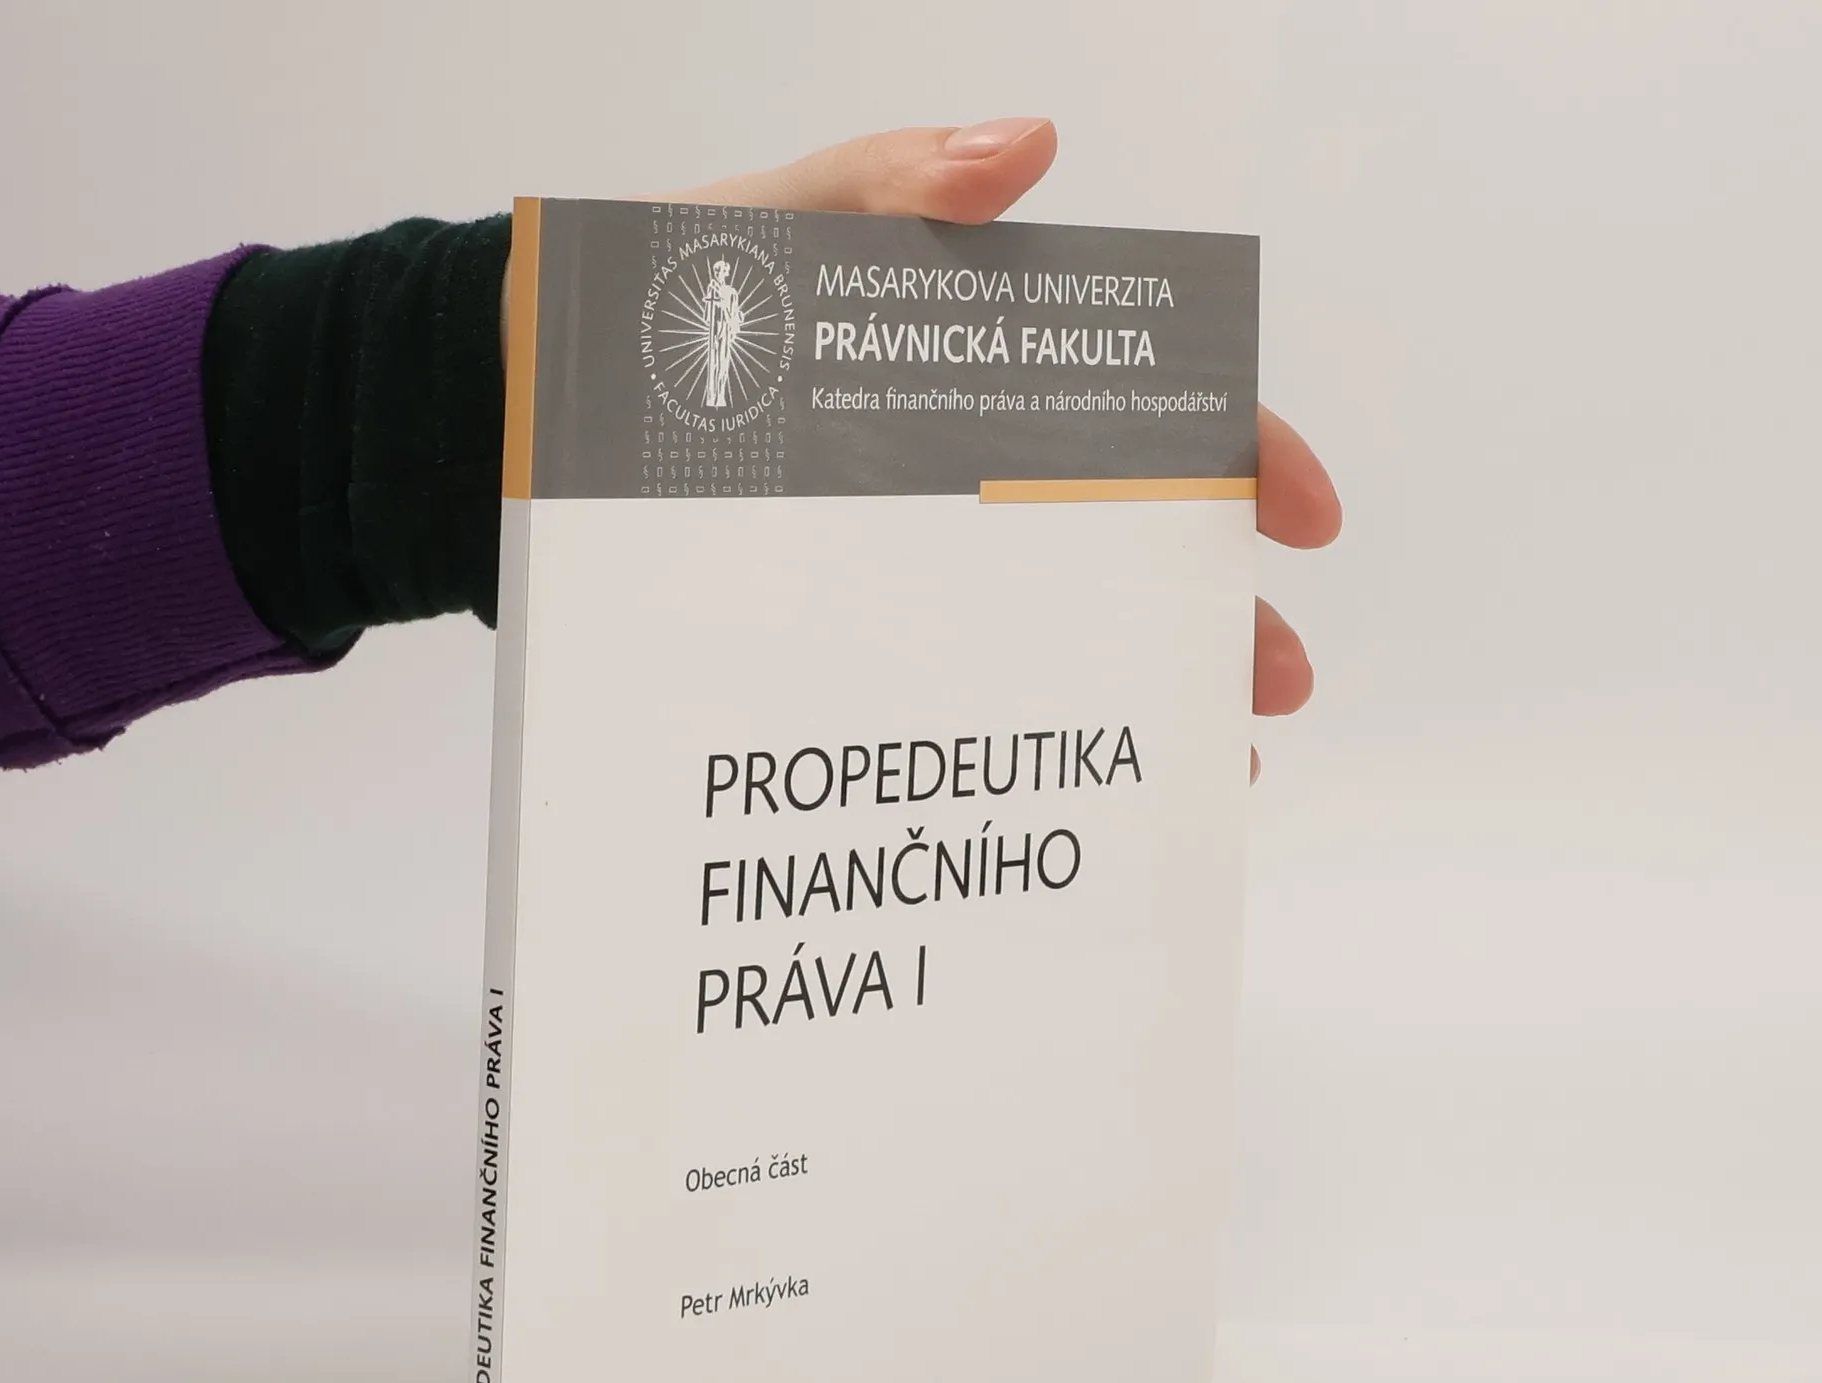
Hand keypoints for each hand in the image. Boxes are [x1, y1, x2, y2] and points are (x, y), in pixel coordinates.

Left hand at [691, 120, 1341, 783]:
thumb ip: (887, 188)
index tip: (1303, 517)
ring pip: (1059, 629)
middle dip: (1216, 610)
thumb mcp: (774, 227)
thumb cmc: (664, 305)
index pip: (1148, 406)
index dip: (1241, 455)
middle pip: (1130, 542)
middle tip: (1272, 683)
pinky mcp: (853, 624)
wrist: (530, 408)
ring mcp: (916, 559)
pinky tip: (1065, 780)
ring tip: (1205, 764)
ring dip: (1143, 691)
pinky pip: (955, 683)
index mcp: (984, 368)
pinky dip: (1023, 732)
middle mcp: (970, 474)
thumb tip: (1024, 151)